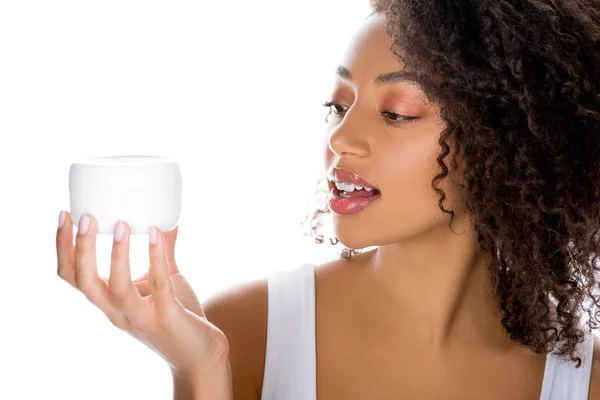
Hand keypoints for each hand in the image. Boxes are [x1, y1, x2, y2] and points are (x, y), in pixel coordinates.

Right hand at [56, 211, 229, 376]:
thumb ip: (162, 255)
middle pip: (85, 283)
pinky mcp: (168, 318)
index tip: (64, 215)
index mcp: (109, 302)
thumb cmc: (178, 317)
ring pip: (117, 289)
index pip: (73, 277)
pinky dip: (156, 259)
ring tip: (122, 224)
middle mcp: (118, 312)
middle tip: (84, 217)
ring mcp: (142, 317)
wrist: (201, 355)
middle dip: (80, 249)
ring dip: (117, 255)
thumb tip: (165, 221)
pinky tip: (158, 234)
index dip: (63, 248)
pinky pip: (159, 286)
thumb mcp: (164, 281)